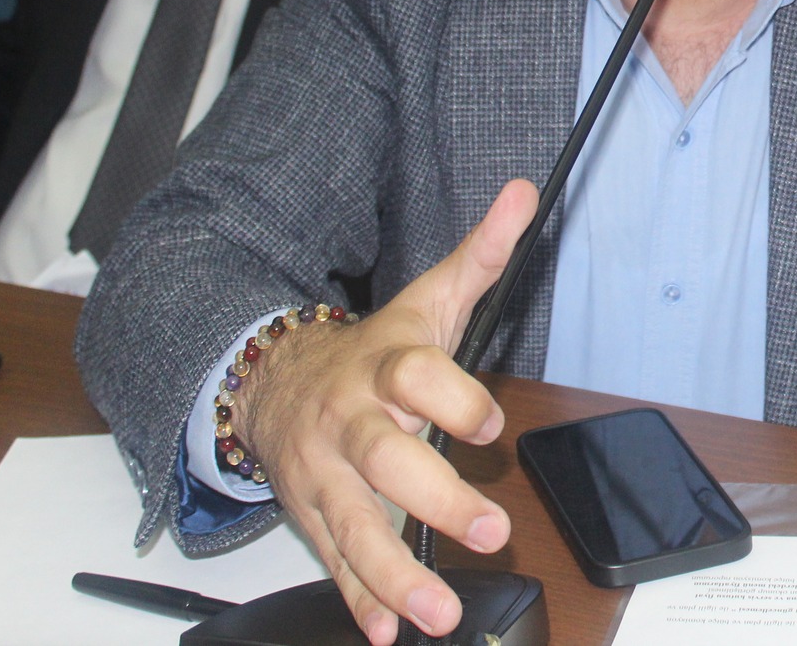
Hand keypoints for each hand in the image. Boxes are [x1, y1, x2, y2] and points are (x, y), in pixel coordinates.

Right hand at [232, 178, 538, 644]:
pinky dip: (360, 602)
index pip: (417, 375)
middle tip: (488, 530)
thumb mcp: (426, 299)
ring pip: (357, 525)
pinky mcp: (315, 514)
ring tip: (437, 612)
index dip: (454, 397)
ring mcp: (327, 475)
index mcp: (384, 366)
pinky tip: (388, 632)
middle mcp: (351, 423)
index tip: (490, 426)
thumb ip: (480, 255)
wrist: (271, 381)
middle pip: (386, 459)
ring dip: (396, 574)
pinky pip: (335, 561)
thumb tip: (525, 193)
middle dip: (434, 498)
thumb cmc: (372, 349)